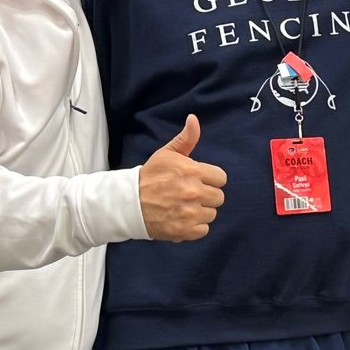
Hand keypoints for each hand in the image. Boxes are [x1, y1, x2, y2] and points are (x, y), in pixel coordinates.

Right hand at [138, 115, 227, 241]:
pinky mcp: (184, 231)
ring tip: (184, 207)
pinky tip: (182, 219)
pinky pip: (204, 230)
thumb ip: (186, 138)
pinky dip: (194, 227)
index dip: (210, 179)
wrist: (128, 203)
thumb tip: (194, 119)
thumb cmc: (150, 176)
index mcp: (192, 171)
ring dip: (201, 212)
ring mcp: (189, 213)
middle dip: (206, 195)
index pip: (221, 178)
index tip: (198, 180)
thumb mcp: (167, 154)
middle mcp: (193, 192)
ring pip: (211, 214)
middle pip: (218, 197)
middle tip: (190, 195)